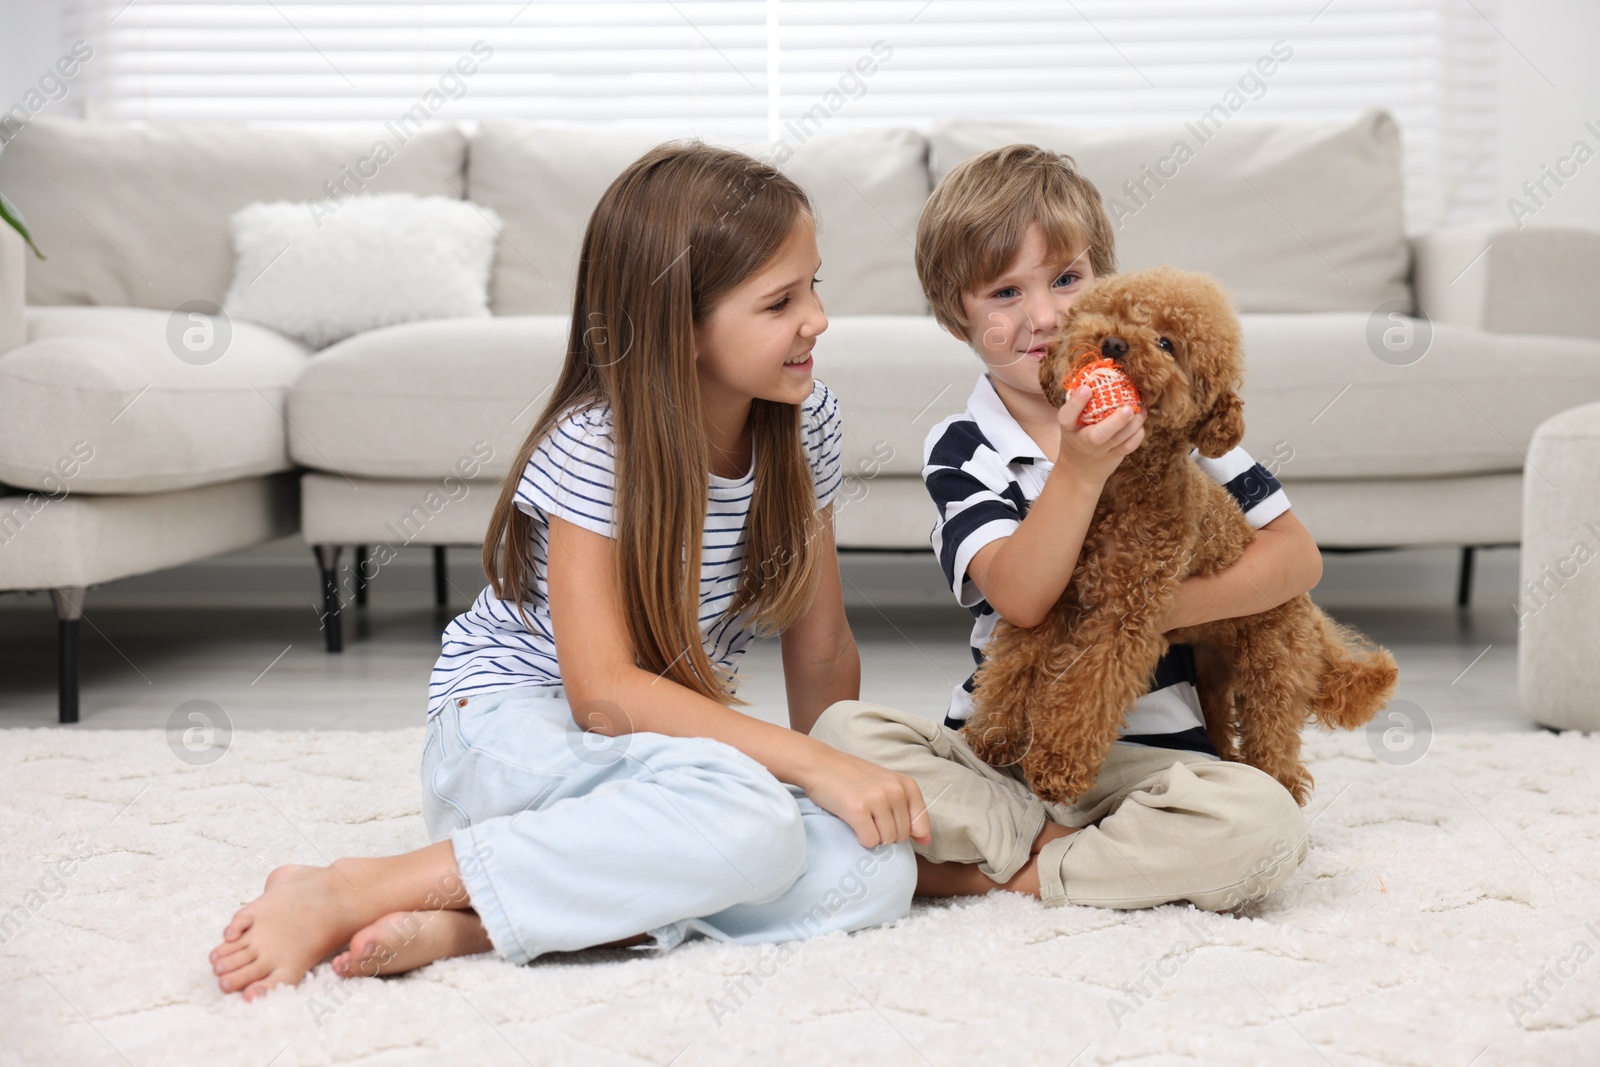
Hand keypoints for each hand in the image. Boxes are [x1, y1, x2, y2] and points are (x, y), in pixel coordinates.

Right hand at [798, 747, 931, 848]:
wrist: (820, 764)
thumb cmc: (852, 776)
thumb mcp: (886, 785)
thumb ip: (907, 810)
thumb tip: (926, 840)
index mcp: (906, 784)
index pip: (921, 823)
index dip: (907, 831)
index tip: (889, 822)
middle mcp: (895, 791)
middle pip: (902, 835)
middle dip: (886, 833)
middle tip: (870, 817)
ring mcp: (878, 800)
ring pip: (887, 840)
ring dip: (873, 835)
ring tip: (861, 818)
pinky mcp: (858, 810)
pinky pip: (870, 841)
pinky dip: (861, 838)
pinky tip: (853, 822)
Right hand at [1056, 385, 1145, 481]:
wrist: (1079, 470)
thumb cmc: (1077, 436)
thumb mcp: (1072, 422)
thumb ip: (1080, 404)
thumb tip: (1098, 375)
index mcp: (1069, 428)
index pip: (1067, 416)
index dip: (1076, 402)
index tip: (1086, 388)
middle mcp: (1083, 440)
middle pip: (1097, 436)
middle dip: (1115, 422)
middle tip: (1128, 408)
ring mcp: (1100, 451)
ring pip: (1119, 440)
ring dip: (1134, 425)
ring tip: (1140, 411)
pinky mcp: (1114, 456)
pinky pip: (1129, 446)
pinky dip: (1138, 434)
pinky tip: (1139, 423)